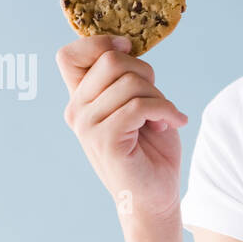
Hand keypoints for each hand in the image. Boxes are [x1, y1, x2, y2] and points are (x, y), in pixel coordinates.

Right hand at [56, 34, 187, 223]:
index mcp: (81, 99)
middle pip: (110, 61)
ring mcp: (88, 126)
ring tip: (164, 118)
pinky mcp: (105, 140)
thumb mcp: (138, 104)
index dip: (100, 43)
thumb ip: (126, 78)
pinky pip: (139, 106)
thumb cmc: (151, 151)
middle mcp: (77, 111)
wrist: (155, 198)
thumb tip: (125, 45)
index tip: (129, 50)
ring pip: (130, 84)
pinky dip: (165, 111)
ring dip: (159, 98)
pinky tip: (173, 124)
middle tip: (157, 100)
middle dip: (146, 74)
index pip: (70, 55)